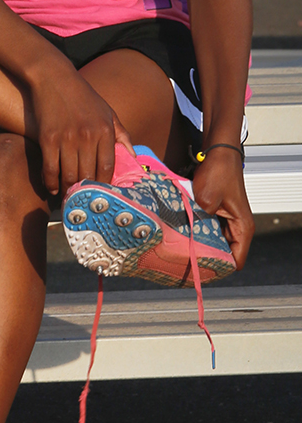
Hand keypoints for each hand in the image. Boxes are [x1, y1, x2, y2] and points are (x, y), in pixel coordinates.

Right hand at [28, 62, 133, 197]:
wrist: (54, 77)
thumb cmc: (83, 96)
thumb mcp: (108, 112)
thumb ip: (121, 135)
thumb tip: (133, 158)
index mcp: (105, 130)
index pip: (107, 168)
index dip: (104, 185)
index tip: (102, 194)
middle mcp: (87, 136)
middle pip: (88, 175)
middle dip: (86, 192)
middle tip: (84, 203)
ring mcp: (66, 138)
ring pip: (68, 175)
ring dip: (68, 191)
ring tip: (69, 199)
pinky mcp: (48, 138)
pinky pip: (50, 169)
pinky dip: (50, 182)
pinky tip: (52, 188)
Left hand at [192, 147, 252, 269]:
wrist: (218, 152)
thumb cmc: (218, 172)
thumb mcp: (205, 200)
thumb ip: (199, 221)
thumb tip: (186, 237)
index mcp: (243, 228)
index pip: (236, 261)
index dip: (218, 268)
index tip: (199, 271)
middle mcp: (238, 227)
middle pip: (225, 254)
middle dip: (207, 259)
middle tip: (184, 263)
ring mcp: (228, 220)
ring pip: (216, 243)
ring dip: (202, 245)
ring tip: (180, 251)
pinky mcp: (218, 213)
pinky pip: (210, 230)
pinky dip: (199, 233)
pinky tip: (183, 234)